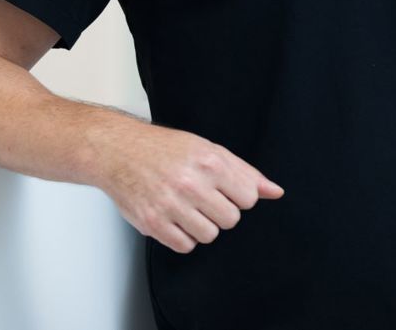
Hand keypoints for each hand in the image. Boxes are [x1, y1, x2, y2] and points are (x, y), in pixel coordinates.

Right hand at [92, 119, 283, 253]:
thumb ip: (245, 173)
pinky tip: (176, 219)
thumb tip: (275, 192)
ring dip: (203, 226)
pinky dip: (184, 237)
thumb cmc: (166, 149)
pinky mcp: (152, 223)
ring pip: (209, 235)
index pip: (248, 198)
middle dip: (222, 212)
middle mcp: (192, 185)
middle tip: (206, 198)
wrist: (120, 152)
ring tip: (190, 208)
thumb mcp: (210, 150)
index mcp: (210, 163)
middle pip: (231, 220)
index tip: (226, 190)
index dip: (240, 196)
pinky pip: (184, 246)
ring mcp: (171, 205)